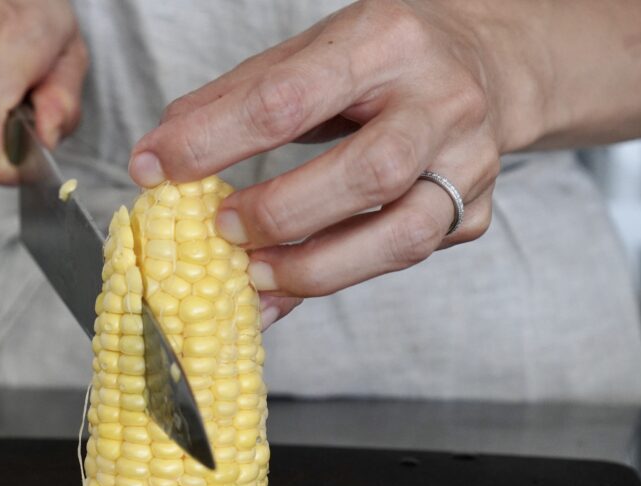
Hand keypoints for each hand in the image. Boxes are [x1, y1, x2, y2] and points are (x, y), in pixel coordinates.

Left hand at [129, 0, 524, 327]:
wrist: (485, 66)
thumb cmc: (380, 61)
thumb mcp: (309, 53)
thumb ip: (234, 100)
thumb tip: (158, 155)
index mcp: (385, 41)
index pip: (289, 97)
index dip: (212, 141)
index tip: (154, 169)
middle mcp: (440, 101)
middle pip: (368, 172)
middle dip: (282, 213)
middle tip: (221, 230)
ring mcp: (468, 163)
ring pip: (402, 235)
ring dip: (316, 267)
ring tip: (255, 275)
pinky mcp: (474, 213)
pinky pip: (403, 261)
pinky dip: (335, 282)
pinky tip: (287, 289)